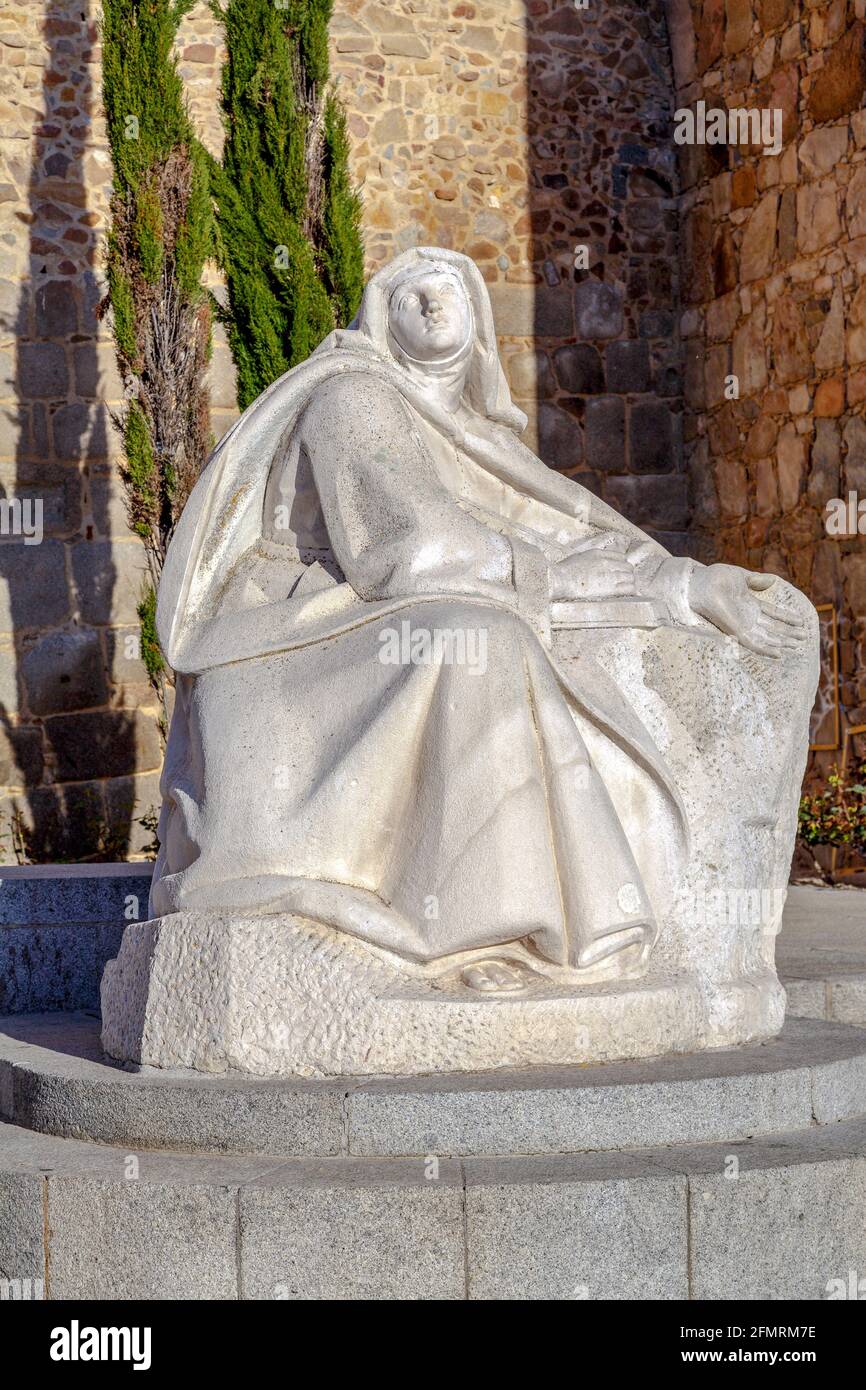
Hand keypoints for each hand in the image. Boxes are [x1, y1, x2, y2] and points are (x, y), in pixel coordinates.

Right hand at [550, 533, 636, 599]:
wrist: (561, 580)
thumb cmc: (564, 571)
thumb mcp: (579, 557)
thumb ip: (590, 559)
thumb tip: (594, 563)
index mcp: (599, 554)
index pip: (620, 556)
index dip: (622, 564)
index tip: (620, 570)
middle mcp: (607, 563)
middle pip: (627, 567)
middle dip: (627, 573)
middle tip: (624, 580)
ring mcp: (610, 575)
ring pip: (630, 577)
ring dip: (629, 582)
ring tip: (627, 587)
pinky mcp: (611, 588)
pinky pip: (629, 588)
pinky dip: (631, 590)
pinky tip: (629, 593)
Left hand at [688, 564, 807, 657]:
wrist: (700, 582)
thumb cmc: (715, 578)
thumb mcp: (740, 577)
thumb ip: (756, 580)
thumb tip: (771, 580)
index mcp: (749, 604)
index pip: (773, 613)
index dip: (787, 618)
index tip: (801, 622)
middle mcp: (747, 617)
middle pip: (773, 628)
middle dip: (788, 633)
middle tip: (804, 638)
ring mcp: (742, 625)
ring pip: (767, 637)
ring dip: (782, 642)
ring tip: (797, 646)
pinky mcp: (736, 631)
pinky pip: (753, 644)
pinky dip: (766, 649)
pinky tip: (778, 654)